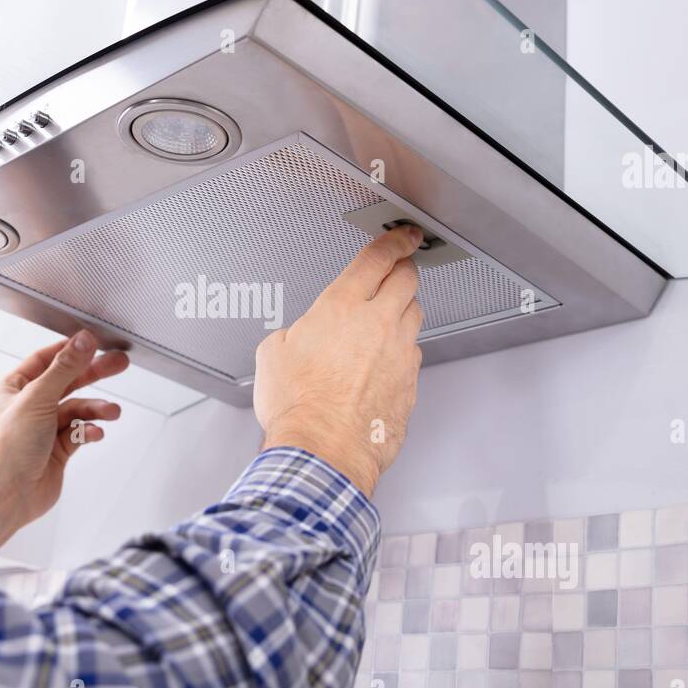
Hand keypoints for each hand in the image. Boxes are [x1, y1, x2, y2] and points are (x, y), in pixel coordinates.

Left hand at [0, 330, 127, 574]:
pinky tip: (95, 433)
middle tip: (118, 364)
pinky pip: (80, 433)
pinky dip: (89, 431)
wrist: (7, 495)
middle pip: (67, 382)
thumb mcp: (38, 398)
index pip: (45, 360)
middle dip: (93, 373)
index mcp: (14, 389)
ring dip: (95, 409)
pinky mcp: (57, 450)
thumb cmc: (7, 450)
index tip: (93, 342)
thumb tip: (82, 342)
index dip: (70, 350)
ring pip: (77, 409)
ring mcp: (43, 429)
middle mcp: (28, 407)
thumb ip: (64, 368)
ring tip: (112, 411)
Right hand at [254, 225, 423, 498]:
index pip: (378, 258)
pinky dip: (401, 352)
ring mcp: (399, 355)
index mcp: (341, 307)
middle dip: (404, 270)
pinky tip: (385, 363)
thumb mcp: (272, 354)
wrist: (324, 451)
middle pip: (407, 280)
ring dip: (404, 310)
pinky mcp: (410, 384)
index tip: (404, 236)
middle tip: (398, 270)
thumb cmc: (298, 408)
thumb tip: (295, 339)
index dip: (395, 241)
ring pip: (414, 316)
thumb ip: (293, 333)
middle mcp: (377, 325)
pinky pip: (412, 356)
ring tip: (387, 319)